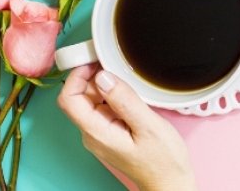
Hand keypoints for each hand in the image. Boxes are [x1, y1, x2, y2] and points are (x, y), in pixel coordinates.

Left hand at [57, 64, 196, 190]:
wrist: (170, 181)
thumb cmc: (163, 160)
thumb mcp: (148, 126)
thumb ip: (124, 100)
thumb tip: (102, 76)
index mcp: (97, 132)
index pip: (69, 99)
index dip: (77, 75)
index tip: (96, 61)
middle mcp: (93, 133)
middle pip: (79, 96)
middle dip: (93, 76)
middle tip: (115, 63)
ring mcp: (100, 133)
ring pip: (91, 100)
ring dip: (105, 85)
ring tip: (127, 78)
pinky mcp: (110, 132)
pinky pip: (103, 107)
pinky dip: (112, 94)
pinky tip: (130, 92)